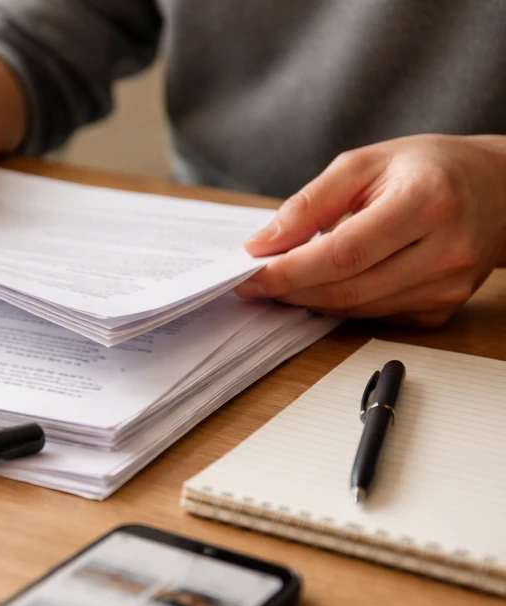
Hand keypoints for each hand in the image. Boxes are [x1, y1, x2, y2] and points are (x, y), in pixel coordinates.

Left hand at [235, 134, 505, 325]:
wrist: (497, 189)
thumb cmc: (428, 169)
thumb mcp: (364, 164)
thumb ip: (310, 204)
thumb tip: (262, 245)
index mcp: (426, 203)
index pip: (342, 254)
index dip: (288, 271)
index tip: (247, 274)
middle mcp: (445, 251)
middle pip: (346, 290)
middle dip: (290, 290)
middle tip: (254, 281)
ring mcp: (447, 287)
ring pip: (356, 310)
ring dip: (310, 300)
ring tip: (285, 279)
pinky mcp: (441, 309)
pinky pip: (374, 316)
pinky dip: (341, 304)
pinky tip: (326, 284)